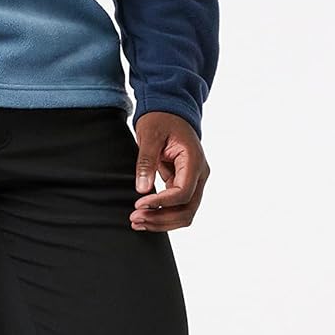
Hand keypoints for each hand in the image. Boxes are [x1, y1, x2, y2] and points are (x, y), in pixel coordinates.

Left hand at [129, 112, 208, 230]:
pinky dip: (162, 216)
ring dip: (162, 222)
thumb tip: (142, 189)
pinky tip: (144, 217)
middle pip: (187, 210)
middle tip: (135, 219)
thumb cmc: (161, 119)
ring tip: (137, 222)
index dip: (161, 203)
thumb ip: (147, 161)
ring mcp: (194, 181)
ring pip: (185, 214)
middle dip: (161, 218)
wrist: (170, 112)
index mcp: (194, 160)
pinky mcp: (185, 185)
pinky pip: (178, 208)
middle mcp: (199, 174)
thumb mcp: (150, 135)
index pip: (183, 193)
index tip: (138, 204)